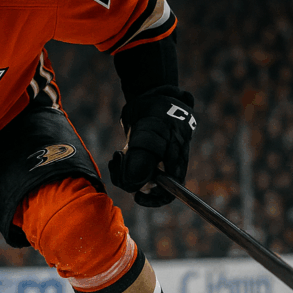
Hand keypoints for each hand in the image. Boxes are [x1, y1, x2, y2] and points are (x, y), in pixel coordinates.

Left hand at [108, 85, 195, 206]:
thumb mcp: (146, 132)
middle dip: (132, 182)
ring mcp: (158, 157)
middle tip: (119, 166)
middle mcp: (169, 161)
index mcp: (176, 159)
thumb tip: (137, 183)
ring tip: (117, 157)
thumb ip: (143, 157)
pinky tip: (118, 154)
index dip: (156, 199)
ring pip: (139, 176)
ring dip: (124, 172)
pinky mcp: (146, 152)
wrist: (151, 93)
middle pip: (152, 186)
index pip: (171, 191)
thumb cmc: (152, 111)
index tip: (138, 197)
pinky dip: (123, 164)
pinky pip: (134, 166)